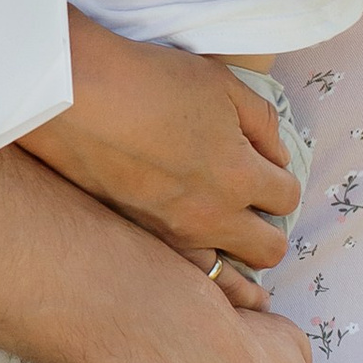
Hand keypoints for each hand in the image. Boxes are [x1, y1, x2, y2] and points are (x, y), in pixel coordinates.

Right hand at [28, 27, 300, 268]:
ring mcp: (171, 236)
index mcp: (238, 175)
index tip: (267, 167)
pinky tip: (197, 268)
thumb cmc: (150, 81)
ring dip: (238, 264)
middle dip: (270, 230)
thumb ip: (263, 123)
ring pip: (227, 281)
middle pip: (269, 250)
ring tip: (236, 255)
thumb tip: (277, 157)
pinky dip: (199, 277)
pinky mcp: (137, 240)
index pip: (287, 198)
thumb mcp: (222, 85)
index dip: (283, 180)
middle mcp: (210, 217)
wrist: (75, 97)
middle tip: (255, 210)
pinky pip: (181, 278)